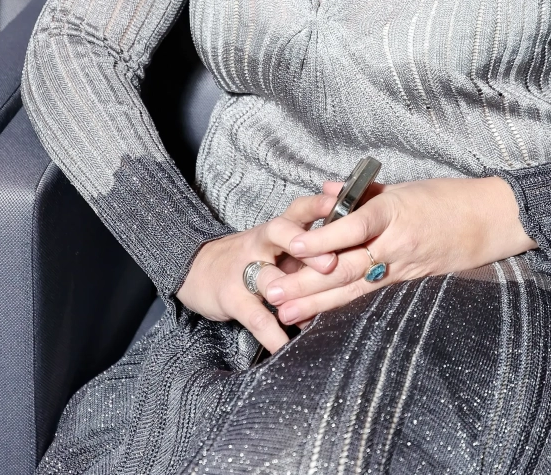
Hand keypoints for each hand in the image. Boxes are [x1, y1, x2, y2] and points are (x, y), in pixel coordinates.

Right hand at [176, 190, 338, 351]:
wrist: (197, 269)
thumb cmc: (250, 257)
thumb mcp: (275, 245)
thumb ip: (307, 248)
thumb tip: (352, 258)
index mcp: (276, 229)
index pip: (298, 209)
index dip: (319, 205)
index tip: (341, 203)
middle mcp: (260, 243)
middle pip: (280, 233)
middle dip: (307, 246)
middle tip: (332, 262)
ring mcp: (244, 269)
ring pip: (268, 276)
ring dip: (290, 292)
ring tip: (313, 309)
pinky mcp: (232, 297)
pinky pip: (255, 317)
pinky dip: (272, 334)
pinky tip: (287, 347)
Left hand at [263, 177, 534, 327]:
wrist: (490, 221)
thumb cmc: (447, 196)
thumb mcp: (405, 185)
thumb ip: (364, 191)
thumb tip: (327, 191)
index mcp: (395, 211)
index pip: (354, 225)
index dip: (323, 237)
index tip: (292, 243)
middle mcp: (396, 244)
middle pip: (346, 266)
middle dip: (307, 281)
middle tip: (272, 291)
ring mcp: (402, 267)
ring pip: (353, 287)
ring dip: (317, 302)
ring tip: (286, 314)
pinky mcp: (407, 280)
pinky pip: (369, 293)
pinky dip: (341, 302)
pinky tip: (319, 315)